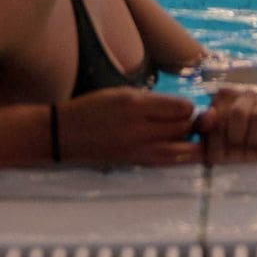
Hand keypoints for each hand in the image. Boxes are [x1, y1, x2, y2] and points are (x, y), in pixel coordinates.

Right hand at [55, 88, 196, 167]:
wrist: (65, 134)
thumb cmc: (93, 108)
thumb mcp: (122, 93)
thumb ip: (152, 101)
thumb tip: (181, 109)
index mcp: (135, 104)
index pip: (181, 109)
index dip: (188, 107)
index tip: (184, 106)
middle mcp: (139, 128)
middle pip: (183, 129)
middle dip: (190, 124)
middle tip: (185, 121)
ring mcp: (137, 150)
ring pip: (180, 151)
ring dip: (188, 143)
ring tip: (185, 136)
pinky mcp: (135, 164)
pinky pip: (166, 161)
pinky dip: (177, 155)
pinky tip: (176, 149)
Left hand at [193, 87, 256, 163]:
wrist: (242, 148)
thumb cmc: (220, 138)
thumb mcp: (206, 133)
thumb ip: (202, 123)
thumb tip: (211, 113)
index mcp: (226, 95)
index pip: (219, 110)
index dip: (216, 135)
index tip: (214, 151)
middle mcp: (247, 96)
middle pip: (238, 113)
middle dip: (234, 137)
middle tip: (233, 150)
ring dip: (250, 140)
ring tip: (247, 152)